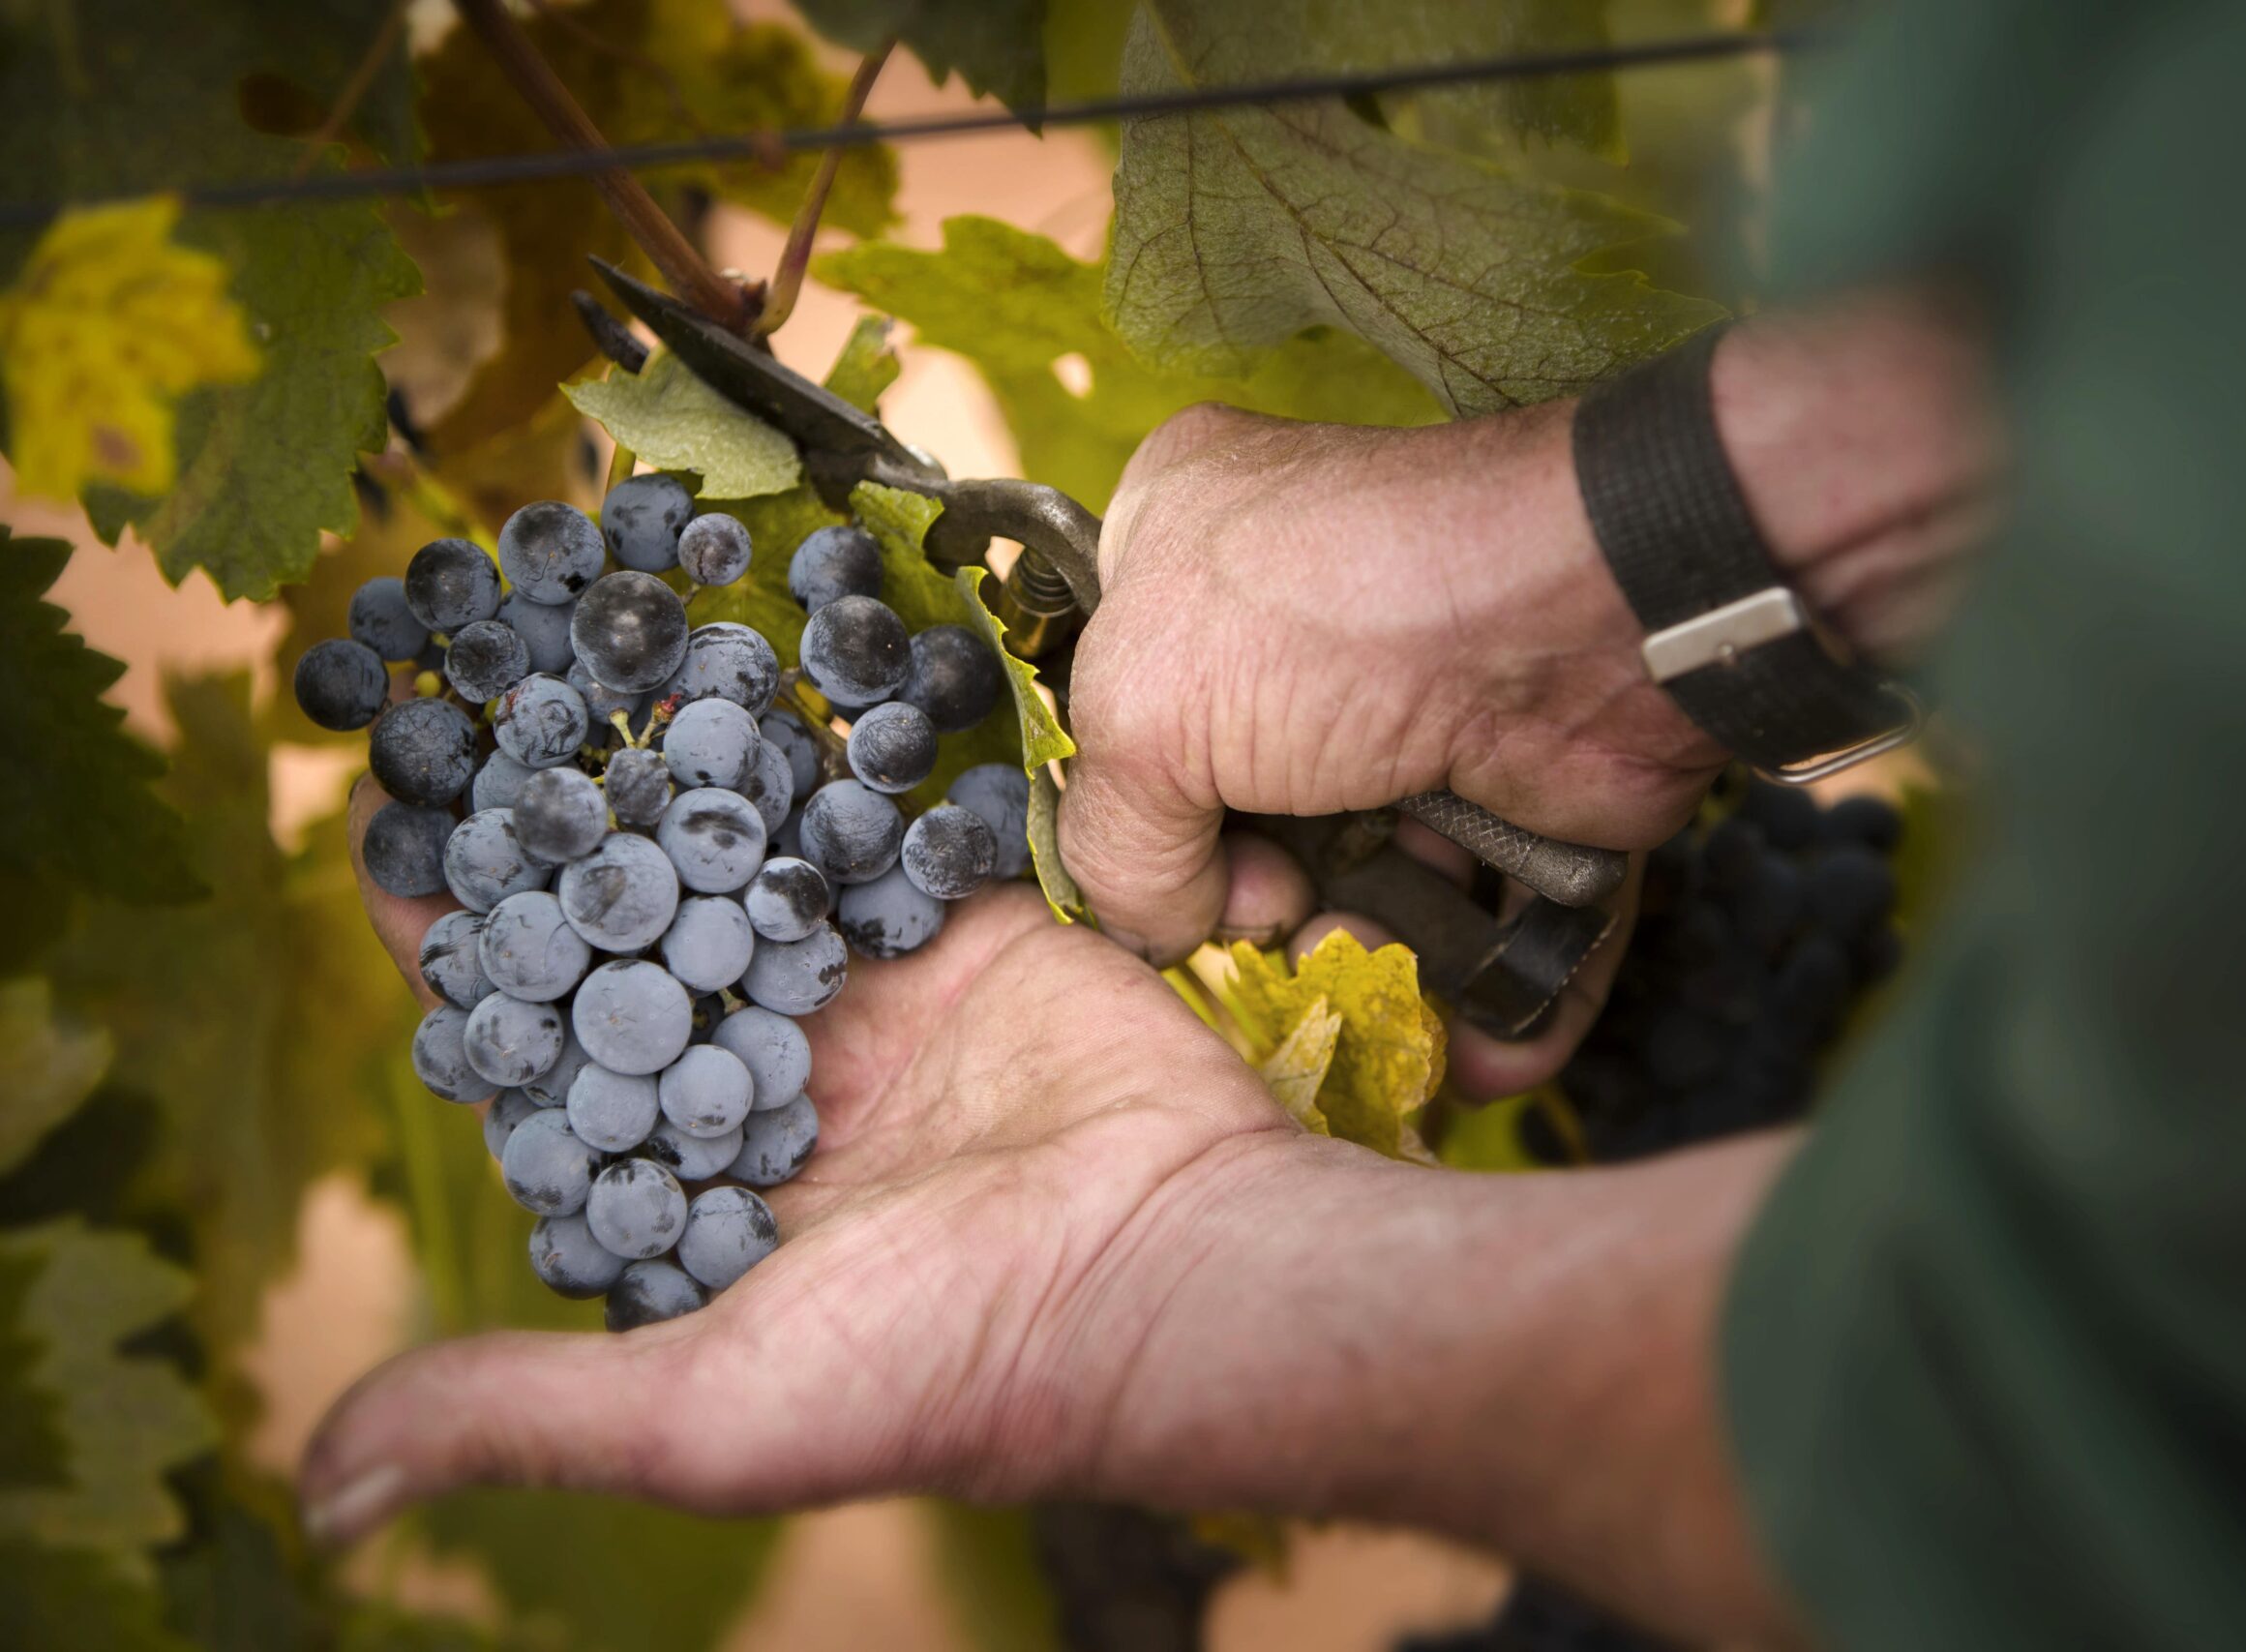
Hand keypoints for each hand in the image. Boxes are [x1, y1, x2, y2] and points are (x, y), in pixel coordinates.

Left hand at [307, 783, 1803, 1644]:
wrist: (1176, 1264)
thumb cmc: (944, 1362)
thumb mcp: (708, 1412)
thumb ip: (524, 1413)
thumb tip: (323, 1493)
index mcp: (703, 1203)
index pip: (552, 1072)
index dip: (468, 979)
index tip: (383, 867)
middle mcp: (779, 1094)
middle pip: (639, 951)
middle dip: (555, 855)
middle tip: (465, 733)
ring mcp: (878, 1009)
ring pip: (746, 874)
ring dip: (669, 787)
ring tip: (577, 680)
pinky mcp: (970, 937)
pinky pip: (874, 833)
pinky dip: (816, 765)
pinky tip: (736, 681)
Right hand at [1054, 284, 1995, 971]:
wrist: (1583, 612)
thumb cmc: (1344, 611)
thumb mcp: (1141, 708)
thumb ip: (1112, 844)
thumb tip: (1164, 929)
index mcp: (1183, 553)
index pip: (1118, 704)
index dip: (1128, 809)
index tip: (1153, 875)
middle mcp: (1297, 631)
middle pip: (1237, 820)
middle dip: (1257, 913)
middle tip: (1274, 925)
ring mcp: (1413, 713)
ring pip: (1364, 885)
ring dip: (1368, 968)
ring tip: (1373, 982)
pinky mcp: (1515, 792)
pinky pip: (1491, 917)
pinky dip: (1487, 997)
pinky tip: (1476, 1048)